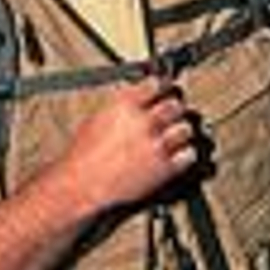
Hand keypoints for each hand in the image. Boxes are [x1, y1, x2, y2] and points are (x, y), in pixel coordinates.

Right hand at [64, 75, 199, 209]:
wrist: (80, 185)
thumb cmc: (83, 155)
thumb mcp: (98, 118)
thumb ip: (122, 105)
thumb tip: (140, 95)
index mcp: (126, 106)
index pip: (158, 84)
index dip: (163, 86)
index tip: (165, 89)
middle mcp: (144, 122)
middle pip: (176, 105)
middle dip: (174, 110)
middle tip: (170, 115)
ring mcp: (156, 145)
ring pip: (186, 128)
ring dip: (180, 132)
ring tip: (172, 136)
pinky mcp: (164, 168)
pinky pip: (189, 154)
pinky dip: (185, 154)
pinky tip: (176, 155)